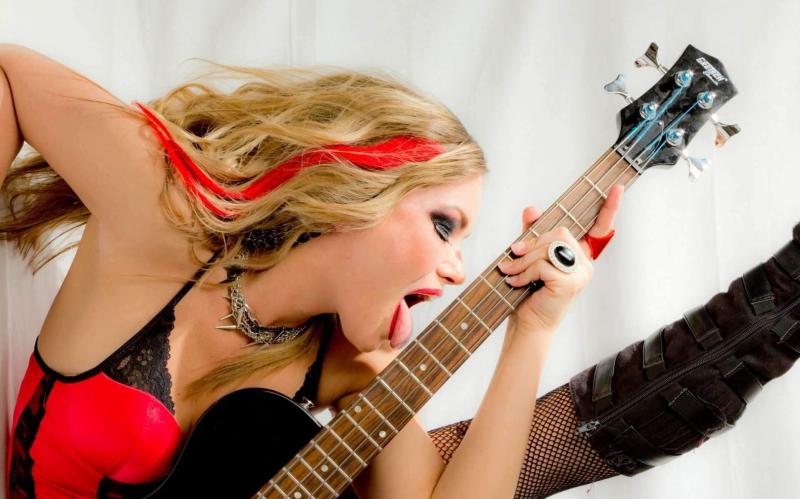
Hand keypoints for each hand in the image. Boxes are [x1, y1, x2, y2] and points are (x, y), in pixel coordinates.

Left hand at [498, 185, 623, 332]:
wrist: (527, 324)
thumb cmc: (529, 294)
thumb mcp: (529, 259)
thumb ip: (533, 235)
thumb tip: (531, 209)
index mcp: (578, 255)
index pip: (599, 227)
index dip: (608, 207)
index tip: (617, 187)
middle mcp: (584, 264)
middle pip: (559, 232)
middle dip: (531, 244)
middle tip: (512, 256)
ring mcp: (580, 274)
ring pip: (549, 247)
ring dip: (524, 259)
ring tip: (510, 271)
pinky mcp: (570, 283)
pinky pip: (544, 264)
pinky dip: (525, 271)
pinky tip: (517, 282)